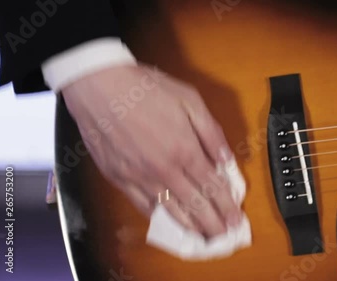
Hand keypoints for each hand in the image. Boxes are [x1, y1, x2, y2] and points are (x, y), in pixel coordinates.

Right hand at [61, 64, 241, 236]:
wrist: (100, 86)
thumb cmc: (146, 89)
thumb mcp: (189, 101)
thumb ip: (211, 133)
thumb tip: (226, 159)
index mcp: (185, 149)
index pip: (213, 187)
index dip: (227, 206)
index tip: (236, 219)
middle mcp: (164, 169)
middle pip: (194, 205)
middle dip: (213, 223)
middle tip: (224, 235)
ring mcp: (139, 177)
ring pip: (169, 211)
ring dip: (189, 226)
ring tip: (202, 236)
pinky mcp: (119, 178)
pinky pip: (142, 205)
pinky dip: (158, 217)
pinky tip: (167, 221)